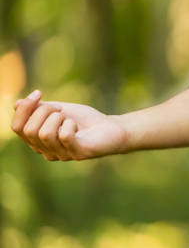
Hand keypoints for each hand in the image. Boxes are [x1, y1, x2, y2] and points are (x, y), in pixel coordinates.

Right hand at [11, 90, 128, 160]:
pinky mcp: (79, 154)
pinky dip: (69, 124)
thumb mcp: (60, 110)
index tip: (38, 93)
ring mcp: (63, 155)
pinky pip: (64, 136)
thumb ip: (39, 108)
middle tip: (60, 109)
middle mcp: (47, 152)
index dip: (24, 109)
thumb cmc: (86, 121)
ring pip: (43, 134)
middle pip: (28, 131)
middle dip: (42, 112)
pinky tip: (76, 125)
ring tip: (68, 117)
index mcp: (39, 142)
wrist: (113, 128)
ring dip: (56, 118)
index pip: (17, 128)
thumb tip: (16, 104)